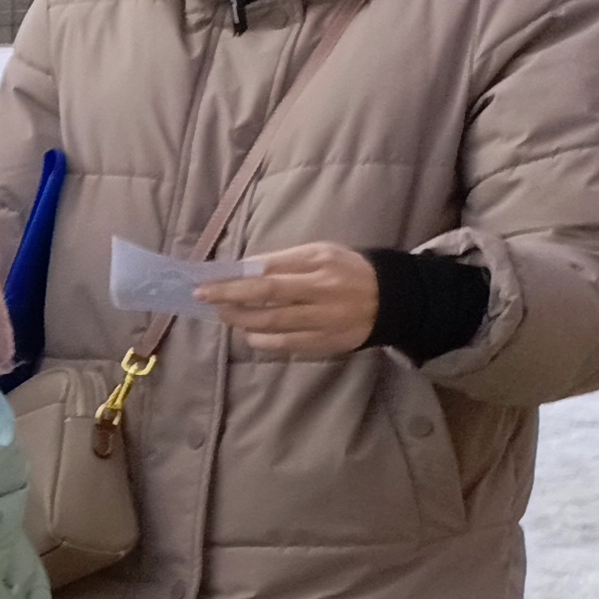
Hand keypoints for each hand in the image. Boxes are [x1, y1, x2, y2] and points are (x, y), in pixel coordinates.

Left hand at [195, 238, 380, 359]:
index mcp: (320, 262)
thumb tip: (242, 271)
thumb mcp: (321, 254)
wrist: (394, 299)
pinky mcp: (328, 342)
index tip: (208, 280)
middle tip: (204, 297)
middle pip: (267, 294)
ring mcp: (325, 318)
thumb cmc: (348, 271)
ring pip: (273, 323)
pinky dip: (262, 340)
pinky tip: (250, 334)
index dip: (235, 276)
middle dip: (230, 297)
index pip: (268, 268)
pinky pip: (287, 344)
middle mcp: (323, 289)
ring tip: (225, 315)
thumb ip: (284, 261)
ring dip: (242, 320)